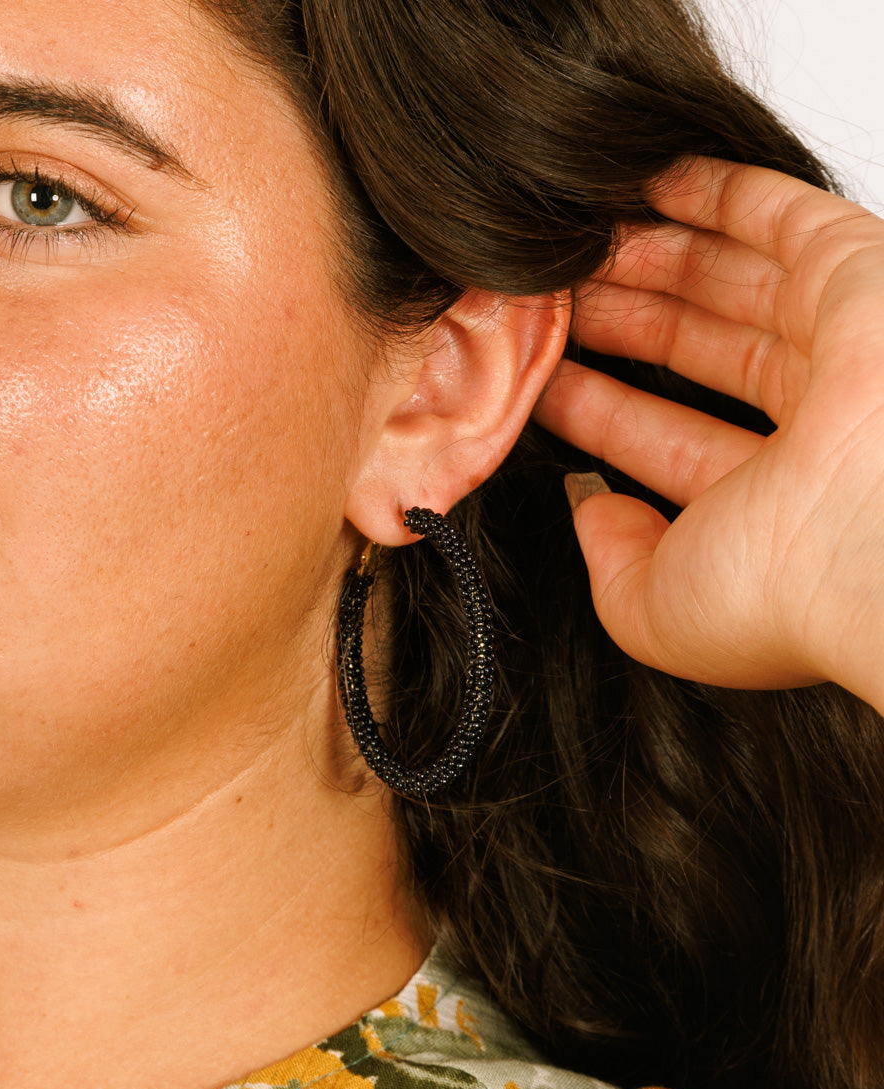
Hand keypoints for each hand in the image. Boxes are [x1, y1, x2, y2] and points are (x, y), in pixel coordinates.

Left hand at [534, 157, 883, 712]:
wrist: (870, 548)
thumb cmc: (774, 591)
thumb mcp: (652, 608)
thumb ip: (611, 561)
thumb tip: (591, 507)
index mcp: (764, 502)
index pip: (662, 438)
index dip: (597, 406)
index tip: (540, 379)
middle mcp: (807, 425)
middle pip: (694, 350)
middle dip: (622, 319)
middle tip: (552, 296)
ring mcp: (837, 349)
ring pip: (728, 283)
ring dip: (654, 256)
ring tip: (579, 237)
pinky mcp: (859, 278)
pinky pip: (782, 217)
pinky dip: (719, 192)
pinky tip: (652, 179)